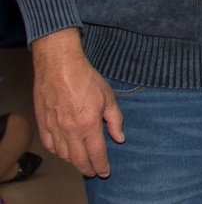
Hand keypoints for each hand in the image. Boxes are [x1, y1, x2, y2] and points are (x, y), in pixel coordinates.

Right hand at [31, 28, 123, 177]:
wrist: (59, 68)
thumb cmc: (86, 79)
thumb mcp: (108, 98)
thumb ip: (115, 120)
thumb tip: (119, 138)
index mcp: (88, 125)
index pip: (96, 153)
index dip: (101, 165)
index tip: (105, 172)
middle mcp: (70, 131)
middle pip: (78, 159)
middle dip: (88, 168)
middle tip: (94, 172)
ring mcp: (54, 129)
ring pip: (63, 155)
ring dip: (73, 161)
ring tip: (82, 162)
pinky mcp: (43, 124)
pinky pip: (50, 146)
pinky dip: (58, 152)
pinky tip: (64, 152)